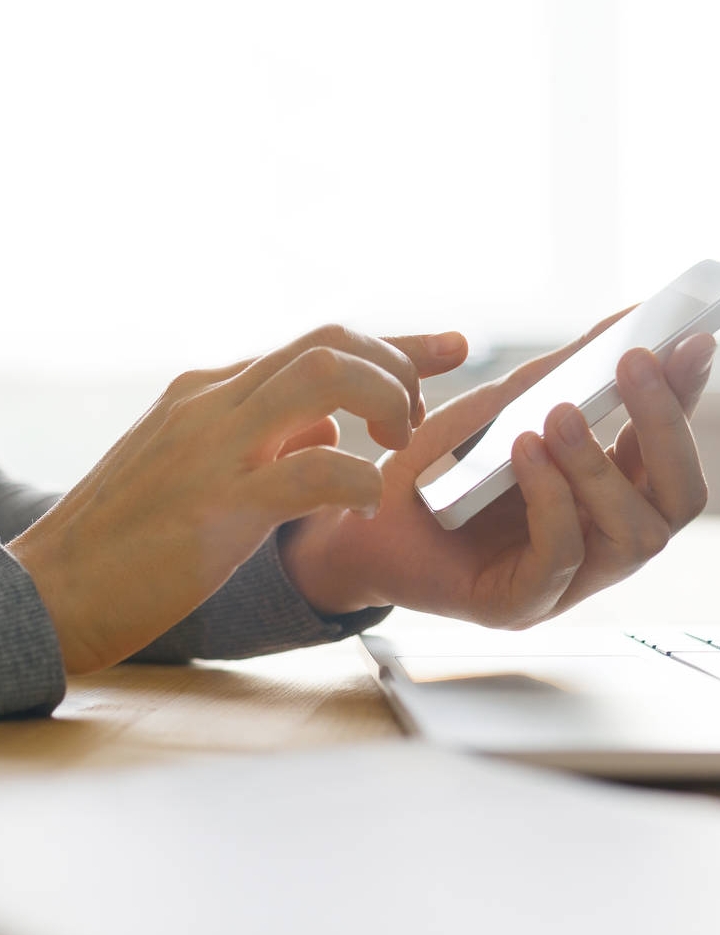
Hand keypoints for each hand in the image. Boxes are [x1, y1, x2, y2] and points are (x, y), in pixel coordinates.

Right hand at [8, 325, 467, 673]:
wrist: (49, 592)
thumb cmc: (131, 539)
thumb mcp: (203, 469)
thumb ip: (269, 440)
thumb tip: (331, 430)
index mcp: (214, 392)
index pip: (321, 343)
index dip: (398, 343)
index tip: (456, 345)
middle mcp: (215, 401)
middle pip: (332, 342)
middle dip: (398, 368)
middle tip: (418, 423)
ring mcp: (213, 446)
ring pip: (325, 377)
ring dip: (386, 403)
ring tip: (397, 448)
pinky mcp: (216, 504)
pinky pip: (312, 468)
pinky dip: (359, 478)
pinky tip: (369, 500)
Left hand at [279, 320, 714, 627]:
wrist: (360, 515)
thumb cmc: (439, 464)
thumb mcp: (507, 405)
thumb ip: (567, 369)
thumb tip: (630, 316)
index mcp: (611, 492)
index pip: (671, 448)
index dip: (686, 398)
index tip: (692, 340)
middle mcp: (604, 539)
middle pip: (681, 500)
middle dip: (666, 428)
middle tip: (636, 363)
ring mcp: (570, 580)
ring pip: (636, 537)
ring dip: (601, 468)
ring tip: (560, 415)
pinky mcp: (521, 606)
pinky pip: (561, 559)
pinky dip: (550, 499)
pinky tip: (524, 451)